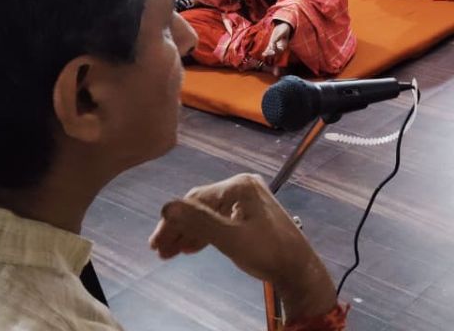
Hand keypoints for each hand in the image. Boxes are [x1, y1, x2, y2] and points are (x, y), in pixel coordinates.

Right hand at [149, 174, 337, 320]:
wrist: (297, 268)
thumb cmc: (268, 252)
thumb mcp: (230, 238)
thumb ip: (199, 222)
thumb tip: (167, 207)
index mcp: (239, 186)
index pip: (195, 200)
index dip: (173, 221)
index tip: (156, 243)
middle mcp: (242, 187)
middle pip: (200, 206)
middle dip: (179, 229)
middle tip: (160, 250)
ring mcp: (246, 200)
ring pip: (208, 215)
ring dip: (189, 234)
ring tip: (170, 253)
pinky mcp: (249, 214)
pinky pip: (219, 221)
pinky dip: (204, 234)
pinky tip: (191, 247)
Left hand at [261, 21, 291, 58]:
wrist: (283, 26)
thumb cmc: (283, 29)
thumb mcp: (281, 32)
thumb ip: (277, 37)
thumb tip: (272, 42)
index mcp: (284, 45)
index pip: (280, 50)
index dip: (275, 48)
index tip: (272, 44)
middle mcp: (280, 47)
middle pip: (276, 53)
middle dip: (271, 54)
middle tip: (267, 54)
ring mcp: (276, 46)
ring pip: (272, 52)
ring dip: (268, 53)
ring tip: (264, 54)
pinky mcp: (271, 44)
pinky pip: (269, 49)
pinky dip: (266, 51)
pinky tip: (263, 54)